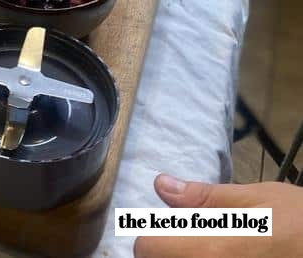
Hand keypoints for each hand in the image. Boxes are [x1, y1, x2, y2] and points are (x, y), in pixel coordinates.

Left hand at [134, 174, 301, 257]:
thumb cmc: (301, 222)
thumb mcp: (255, 199)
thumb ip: (204, 197)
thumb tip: (161, 185)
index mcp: (210, 251)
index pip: (147, 248)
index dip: (151, 234)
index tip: (166, 226)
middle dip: (174, 249)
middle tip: (196, 235)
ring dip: (193, 255)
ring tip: (220, 244)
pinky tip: (238, 254)